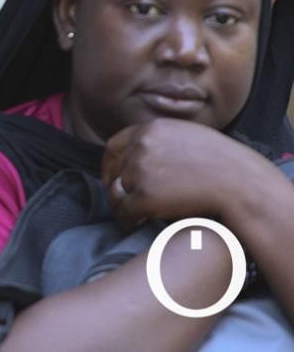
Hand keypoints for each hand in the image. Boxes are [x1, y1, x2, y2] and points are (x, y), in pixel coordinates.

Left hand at [101, 118, 268, 228]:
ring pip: (115, 191)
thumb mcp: (189, 135)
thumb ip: (162, 139)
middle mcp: (141, 146)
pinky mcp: (145, 195)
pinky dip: (126, 219)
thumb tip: (143, 150)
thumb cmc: (224, 162)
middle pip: (112, 169)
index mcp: (151, 129)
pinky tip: (134, 223)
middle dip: (113, 185)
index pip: (114, 146)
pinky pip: (124, 210)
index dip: (110, 164)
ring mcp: (141, 170)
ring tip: (128, 214)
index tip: (114, 176)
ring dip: (118, 204)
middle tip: (119, 199)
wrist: (241, 183)